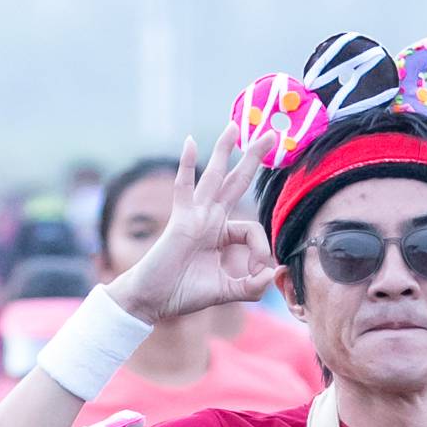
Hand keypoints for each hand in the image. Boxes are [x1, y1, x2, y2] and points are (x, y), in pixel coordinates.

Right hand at [109, 127, 279, 325]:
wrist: (152, 300)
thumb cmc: (184, 293)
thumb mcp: (227, 292)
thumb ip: (252, 286)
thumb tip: (274, 273)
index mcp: (221, 233)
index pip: (252, 229)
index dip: (261, 250)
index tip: (257, 272)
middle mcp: (209, 219)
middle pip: (235, 182)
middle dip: (253, 159)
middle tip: (270, 135)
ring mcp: (195, 216)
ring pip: (214, 177)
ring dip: (224, 150)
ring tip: (234, 126)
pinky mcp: (180, 220)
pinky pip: (184, 188)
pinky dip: (186, 165)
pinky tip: (190, 142)